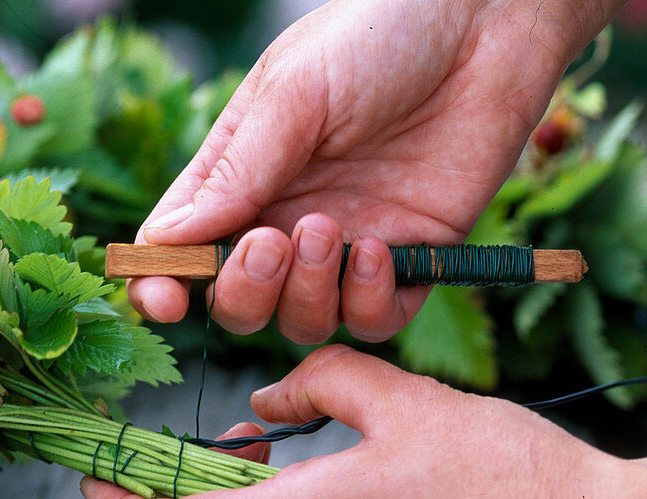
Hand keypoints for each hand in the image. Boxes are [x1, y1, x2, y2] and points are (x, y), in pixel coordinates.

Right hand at [129, 0, 619, 342]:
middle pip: (240, 303)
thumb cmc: (378, 35)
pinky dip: (366, 302)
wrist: (485, 22)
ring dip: (305, 292)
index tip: (162, 298)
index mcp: (240, 177)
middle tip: (271, 242)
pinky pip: (373, 320)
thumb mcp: (293, 93)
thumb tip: (166, 240)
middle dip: (244, 292)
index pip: (181, 248)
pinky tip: (379, 249)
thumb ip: (234, 174)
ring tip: (328, 228)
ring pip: (302, 320)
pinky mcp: (410, 258)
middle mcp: (286, 220)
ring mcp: (347, 244)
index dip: (162, 284)